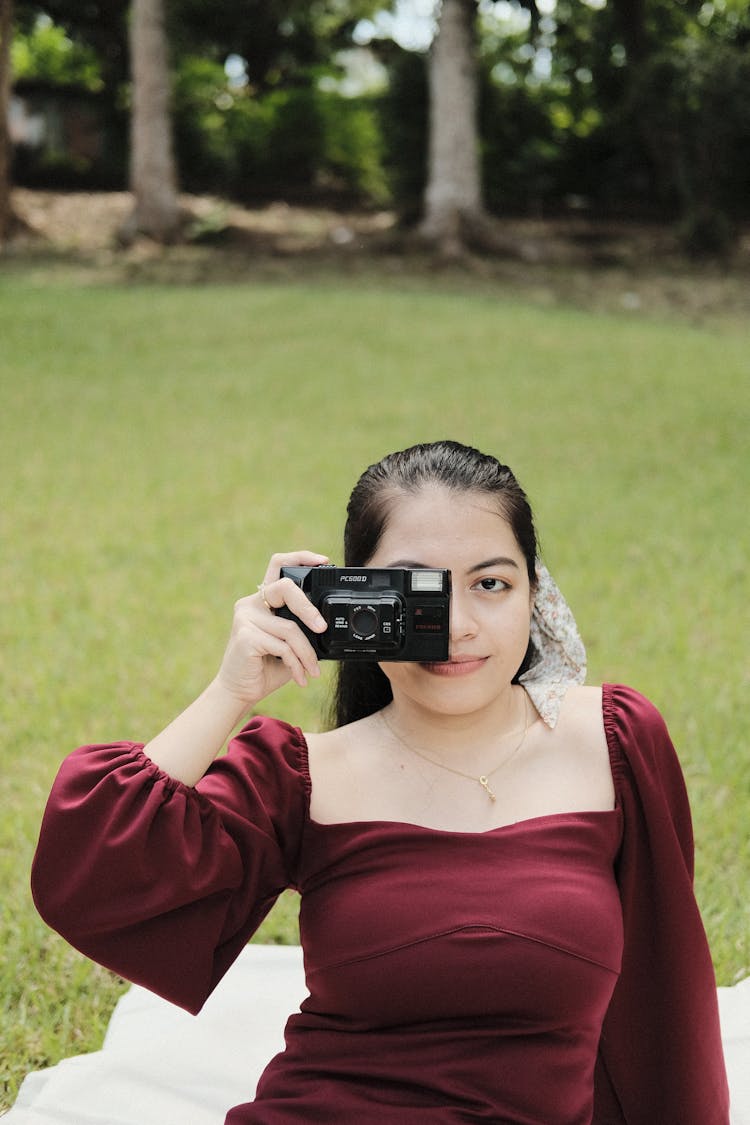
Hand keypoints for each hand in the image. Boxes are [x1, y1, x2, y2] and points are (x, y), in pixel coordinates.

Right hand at [215, 551, 329, 707]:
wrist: (239, 692)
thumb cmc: (266, 667)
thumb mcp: (289, 643)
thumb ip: (302, 628)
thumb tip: (327, 625)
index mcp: (262, 600)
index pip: (278, 565)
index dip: (301, 557)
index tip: (324, 561)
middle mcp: (250, 604)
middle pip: (286, 587)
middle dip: (308, 609)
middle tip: (322, 628)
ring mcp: (245, 618)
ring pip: (291, 628)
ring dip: (307, 654)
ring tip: (312, 670)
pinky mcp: (246, 636)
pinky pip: (283, 646)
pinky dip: (297, 664)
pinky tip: (299, 677)